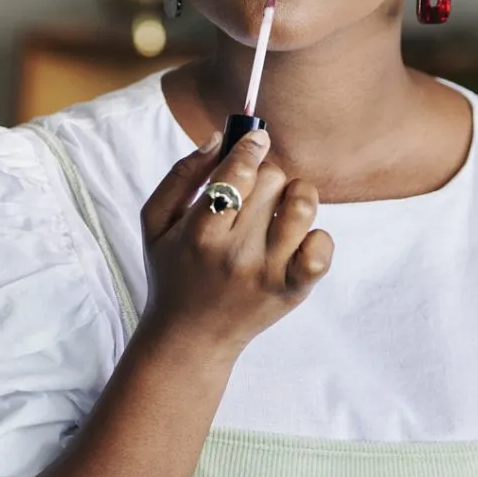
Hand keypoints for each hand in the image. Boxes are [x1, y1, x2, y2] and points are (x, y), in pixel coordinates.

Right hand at [137, 130, 333, 359]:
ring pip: (302, 204)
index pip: (237, 172)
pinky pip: (322, 245)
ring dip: (294, 195)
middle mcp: (236, 254)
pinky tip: (295, 239)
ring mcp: (269, 273)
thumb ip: (181, 175)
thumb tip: (218, 138)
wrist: (190, 338)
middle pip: (272, 180)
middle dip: (264, 176)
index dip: (250, 146)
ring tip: (278, 208)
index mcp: (199, 233)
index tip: (256, 139)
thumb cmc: (172, 272)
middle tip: (253, 192)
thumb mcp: (155, 223)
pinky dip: (315, 234)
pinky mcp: (293, 289)